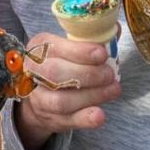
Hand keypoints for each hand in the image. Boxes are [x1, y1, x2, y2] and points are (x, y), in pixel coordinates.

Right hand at [14, 31, 119, 149]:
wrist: (39, 95)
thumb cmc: (61, 63)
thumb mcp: (68, 46)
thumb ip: (91, 37)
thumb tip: (116, 28)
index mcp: (38, 48)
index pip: (54, 48)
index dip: (79, 52)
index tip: (102, 54)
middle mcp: (33, 73)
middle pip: (55, 74)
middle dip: (88, 74)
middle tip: (109, 74)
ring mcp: (40, 99)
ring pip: (61, 100)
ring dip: (92, 96)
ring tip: (113, 89)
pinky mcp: (50, 119)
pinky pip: (67, 121)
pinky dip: (84, 119)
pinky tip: (99, 115)